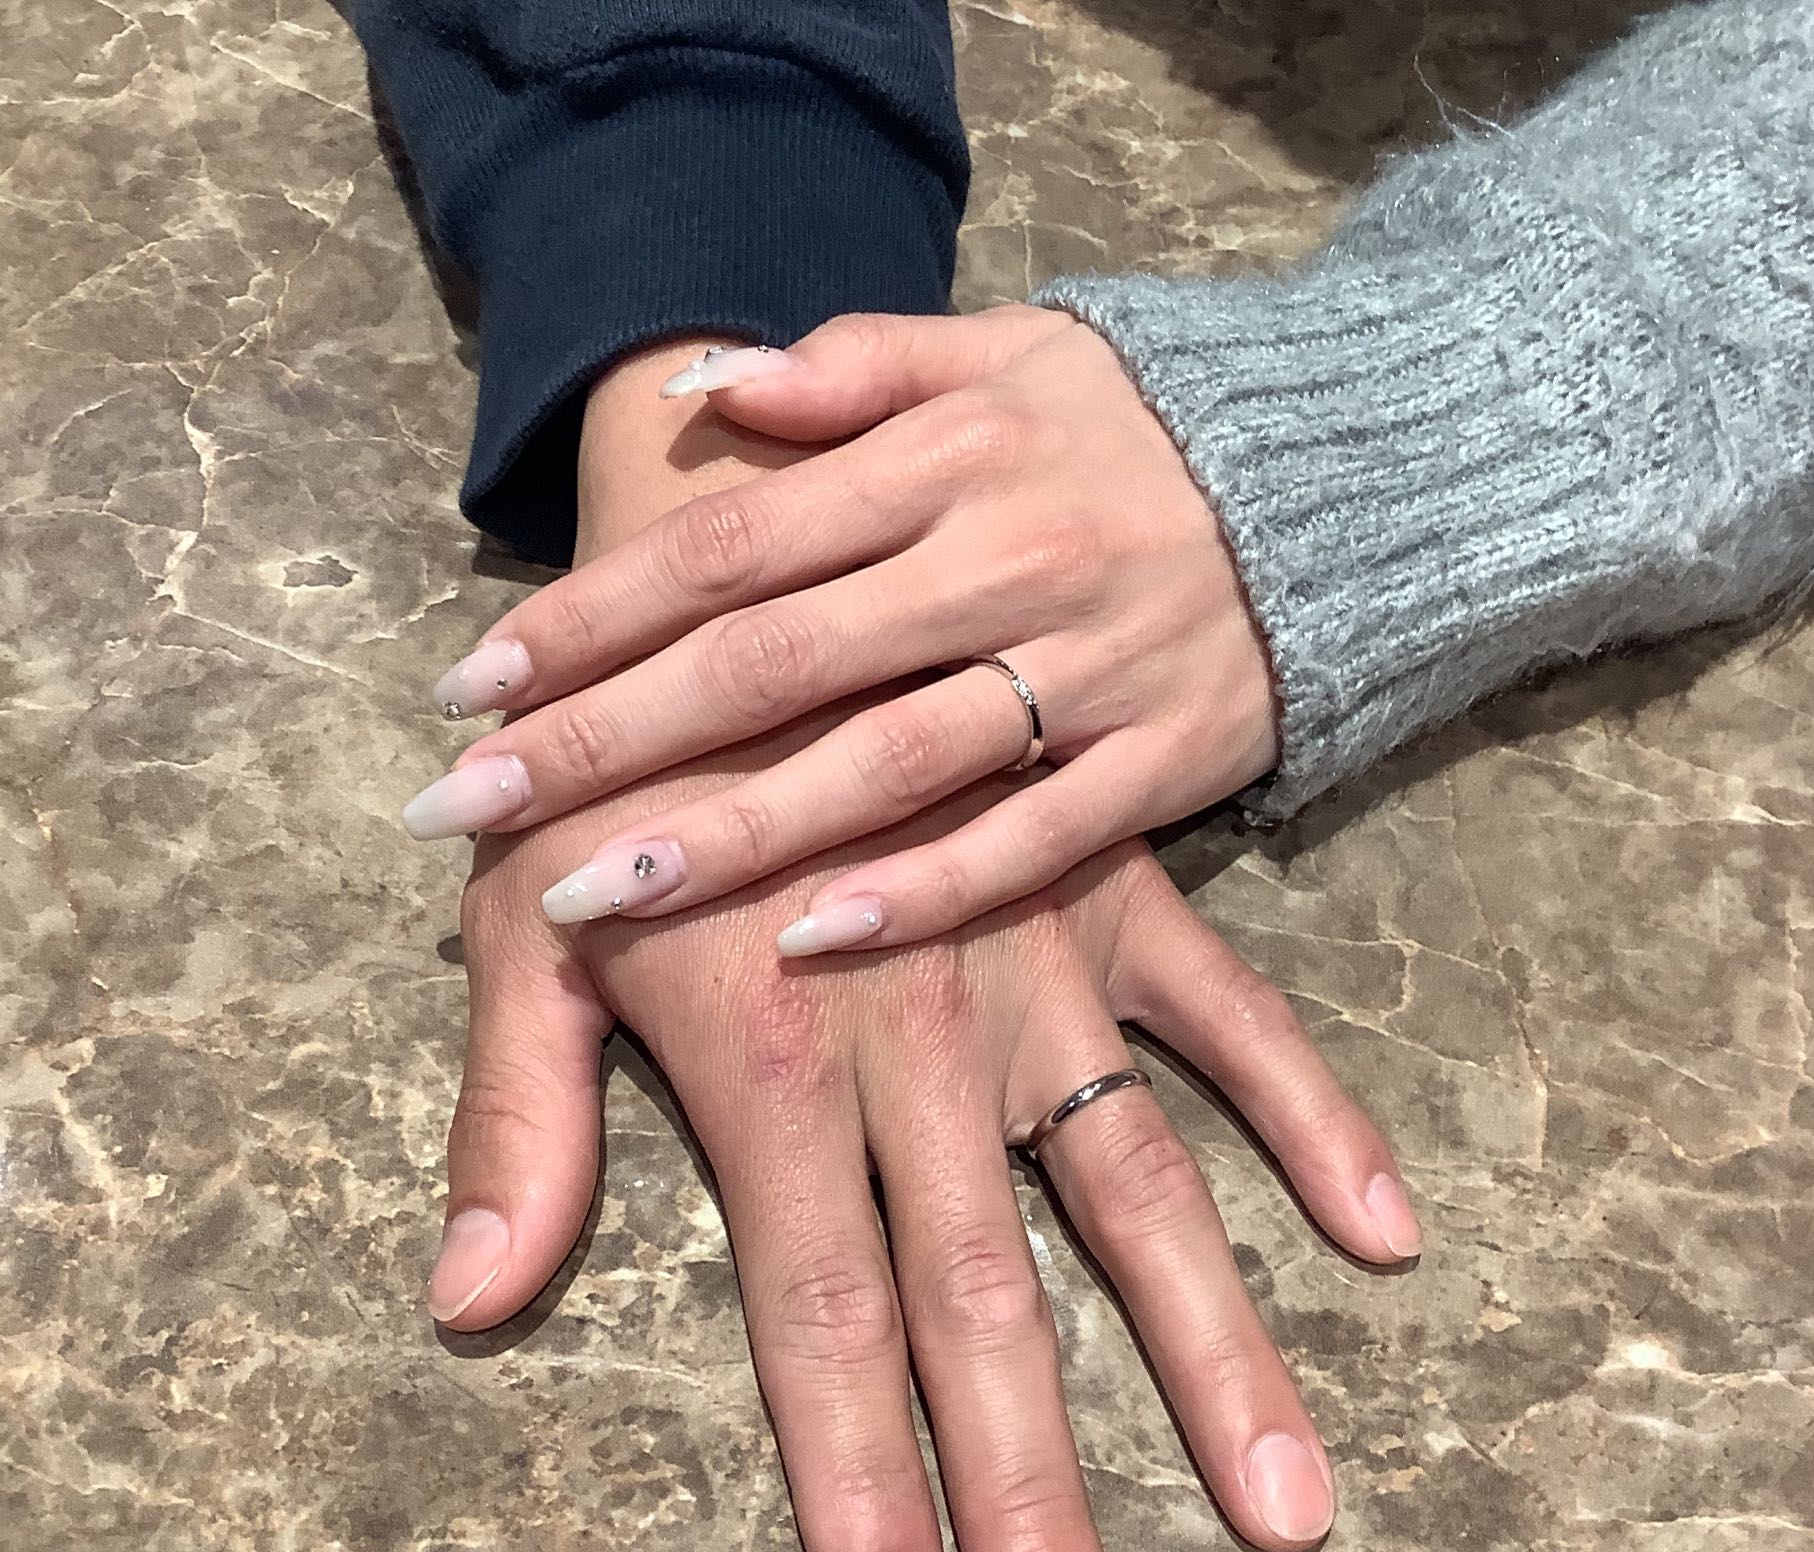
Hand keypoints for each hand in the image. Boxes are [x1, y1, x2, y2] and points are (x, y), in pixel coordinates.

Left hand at [403, 308, 1281, 959]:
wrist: (1344, 481)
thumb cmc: (1130, 429)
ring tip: (591, 892)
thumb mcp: (1000, 353)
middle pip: (776, 659)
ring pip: (885, 762)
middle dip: (611, 736)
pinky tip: (810, 936)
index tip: (476, 686)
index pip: (734, 540)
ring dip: (732, 834)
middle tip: (469, 805)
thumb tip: (702, 390)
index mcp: (946, 456)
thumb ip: (851, 364)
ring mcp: (1084, 671)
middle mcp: (1002, 560)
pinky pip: (1028, 841)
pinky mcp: (1159, 764)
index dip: (596, 612)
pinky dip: (924, 891)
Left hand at [420, 343, 1417, 1551]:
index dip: (854, 1482)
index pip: (816, 1320)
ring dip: (1210, 1359)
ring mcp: (1039, 971)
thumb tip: (469, 1305)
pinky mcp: (1112, 901)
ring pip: (1137, 1195)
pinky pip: (1235, 1023)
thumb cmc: (613, 767)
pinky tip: (1385, 1238)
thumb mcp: (520, 931)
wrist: (736, 567)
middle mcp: (924, 1041)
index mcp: (773, 1066)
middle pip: (983, 1304)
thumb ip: (516, 1121)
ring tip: (1287, 1511)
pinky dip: (1310, 1122)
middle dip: (1028, 1491)